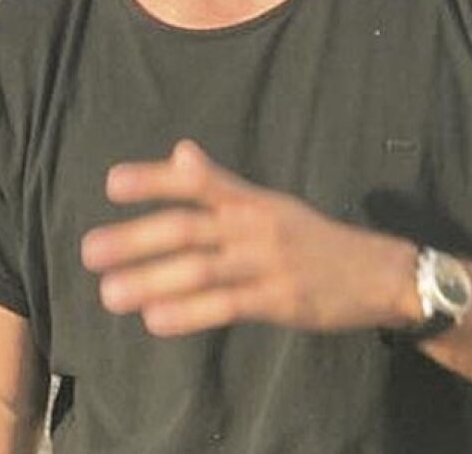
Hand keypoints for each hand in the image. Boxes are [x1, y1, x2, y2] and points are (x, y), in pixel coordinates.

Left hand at [80, 140, 420, 336]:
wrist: (382, 274)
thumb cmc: (312, 238)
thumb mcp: (269, 202)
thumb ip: (220, 183)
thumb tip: (180, 151)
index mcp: (250, 199)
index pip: (196, 183)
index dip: (154, 180)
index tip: (111, 184)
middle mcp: (255, 226)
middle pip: (187, 228)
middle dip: (135, 239)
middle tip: (90, 251)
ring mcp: (268, 263)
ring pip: (200, 269)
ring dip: (150, 280)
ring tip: (109, 293)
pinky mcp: (281, 301)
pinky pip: (227, 305)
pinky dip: (189, 312)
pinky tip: (154, 319)